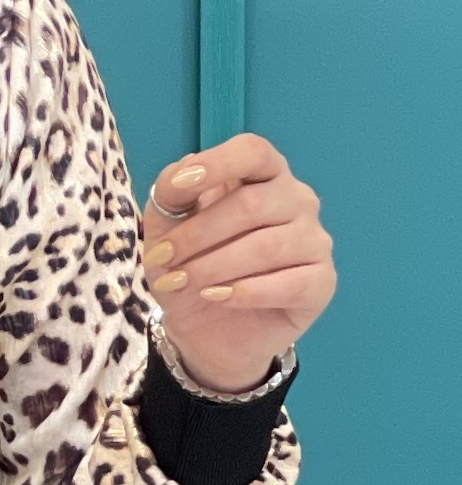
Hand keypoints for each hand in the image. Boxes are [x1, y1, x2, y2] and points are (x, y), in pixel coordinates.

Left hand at [141, 135, 335, 392]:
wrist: (204, 332)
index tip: (179, 188)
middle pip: (252, 204)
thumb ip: (170, 197)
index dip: (217, 164)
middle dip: (199, 234)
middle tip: (163, 259)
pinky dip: (247, 292)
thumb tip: (182, 173)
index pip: (253, 152)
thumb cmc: (192, 268)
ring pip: (268, 246)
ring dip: (215, 266)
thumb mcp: (166, 231)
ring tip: (182, 283)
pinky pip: (290, 283)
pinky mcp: (321, 282)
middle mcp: (297, 200)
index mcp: (263, 175)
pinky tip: (218, 297)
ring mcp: (314, 240)